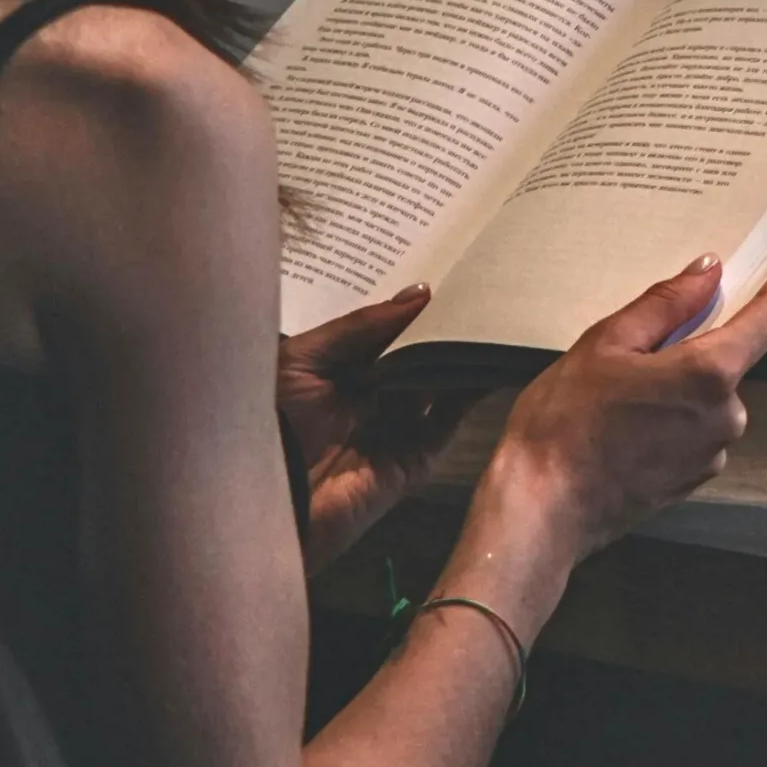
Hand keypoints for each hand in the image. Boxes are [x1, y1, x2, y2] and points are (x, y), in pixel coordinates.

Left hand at [279, 287, 479, 572]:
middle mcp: (371, 394)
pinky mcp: (417, 456)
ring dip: (466, 353)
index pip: (386, 331)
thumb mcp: (306, 358)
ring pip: (441, 382)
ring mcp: (396, 425)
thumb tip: (421, 292)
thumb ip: (363, 326)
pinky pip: (450, 419)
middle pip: (418, 354)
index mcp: (339, 369)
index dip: (412, 306)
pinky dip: (474, 390)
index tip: (448, 268)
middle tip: (482, 282)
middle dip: (445, 326)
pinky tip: (495, 355)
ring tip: (497, 313)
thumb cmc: (274, 418)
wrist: (269, 499)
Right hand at [480, 255, 766, 562]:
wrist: (544, 507)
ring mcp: (712, 453)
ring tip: (619, 395)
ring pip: (707, 396)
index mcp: (708, 375)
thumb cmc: (565, 427)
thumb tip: (706, 274)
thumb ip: (666, 303)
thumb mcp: (607, 342)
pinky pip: (694, 429)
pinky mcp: (695, 478)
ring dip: (676, 384)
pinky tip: (625, 423)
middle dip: (693, 345)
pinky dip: (670, 417)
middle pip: (728, 359)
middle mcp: (724, 417)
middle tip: (639, 346)